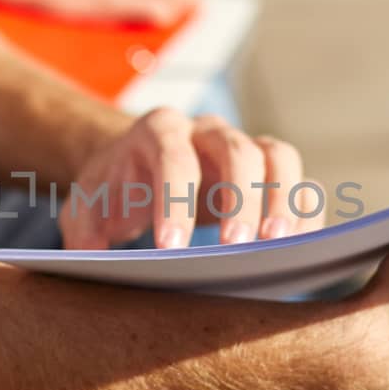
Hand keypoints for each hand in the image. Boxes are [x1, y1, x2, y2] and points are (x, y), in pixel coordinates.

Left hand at [62, 110, 316, 249]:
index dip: (175, 200)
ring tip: (278, 248)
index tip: (171, 249)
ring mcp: (244, 147)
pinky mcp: (269, 174)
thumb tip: (90, 259)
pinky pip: (301, 183)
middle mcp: (206, 131)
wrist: (137, 170)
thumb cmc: (114, 191)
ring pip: (280, 157)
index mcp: (158, 130)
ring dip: (284, 200)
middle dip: (240, 198)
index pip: (172, 157)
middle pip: (237, 149)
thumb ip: (82, 229)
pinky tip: (301, 252)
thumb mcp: (85, 206)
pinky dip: (306, 214)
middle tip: (235, 249)